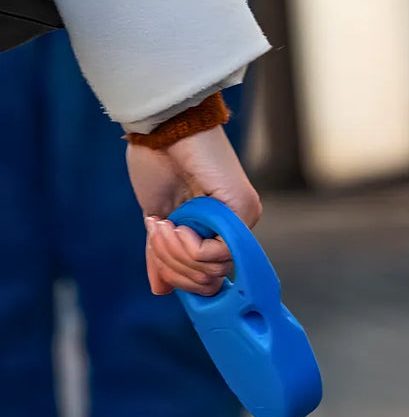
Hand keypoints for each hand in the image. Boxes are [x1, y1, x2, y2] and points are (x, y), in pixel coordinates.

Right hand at [126, 125, 261, 295]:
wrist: (161, 126)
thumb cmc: (157, 162)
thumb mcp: (156, 219)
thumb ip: (162, 255)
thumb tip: (161, 290)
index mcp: (216, 231)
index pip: (207, 278)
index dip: (179, 276)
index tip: (155, 251)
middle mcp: (235, 229)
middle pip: (209, 278)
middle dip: (175, 264)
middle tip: (157, 233)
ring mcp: (243, 220)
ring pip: (214, 269)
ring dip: (180, 253)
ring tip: (164, 225)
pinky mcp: (244, 210)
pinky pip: (220, 252)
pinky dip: (192, 245)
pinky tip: (178, 224)